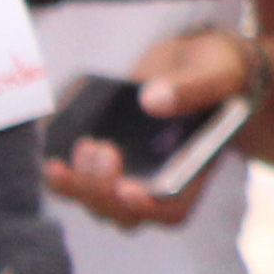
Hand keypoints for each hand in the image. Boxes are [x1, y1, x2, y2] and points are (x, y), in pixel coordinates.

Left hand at [47, 28, 251, 230]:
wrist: (194, 61)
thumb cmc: (217, 70)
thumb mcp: (218, 71)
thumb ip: (194, 87)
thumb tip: (152, 100)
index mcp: (196, 169)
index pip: (172, 211)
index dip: (146, 208)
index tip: (125, 187)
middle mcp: (161, 181)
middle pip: (124, 213)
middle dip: (101, 190)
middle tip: (100, 148)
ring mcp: (130, 172)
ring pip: (97, 203)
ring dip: (80, 185)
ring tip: (85, 145)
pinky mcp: (105, 160)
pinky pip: (77, 182)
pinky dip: (62, 176)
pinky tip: (54, 153)